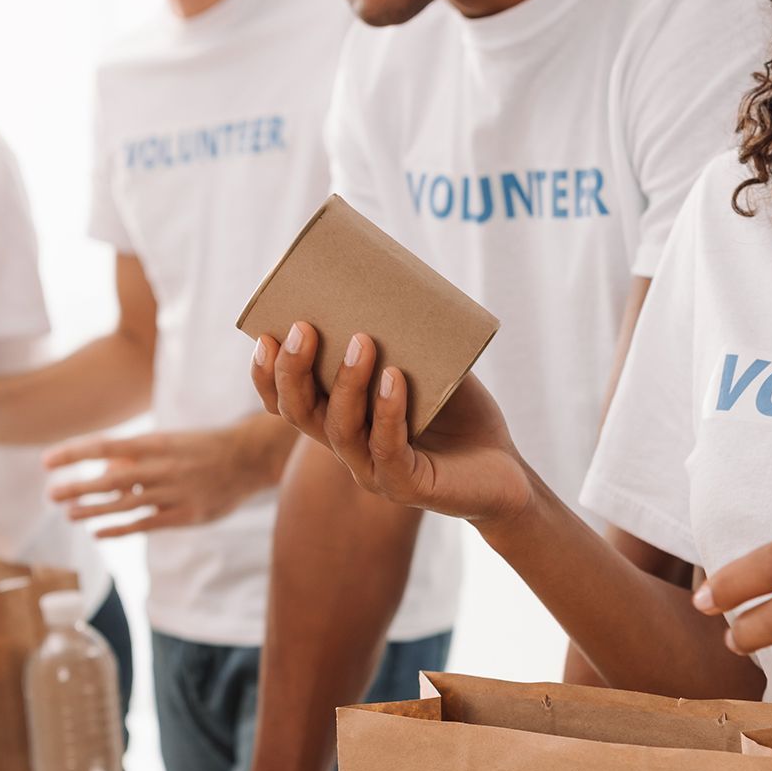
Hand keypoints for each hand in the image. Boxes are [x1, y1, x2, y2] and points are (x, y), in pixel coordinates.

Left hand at [43, 415, 292, 538]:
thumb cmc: (202, 448)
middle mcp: (162, 467)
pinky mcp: (186, 515)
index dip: (74, 453)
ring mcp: (174, 492)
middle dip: (77, 487)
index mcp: (156, 443)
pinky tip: (98, 532)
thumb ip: (137, 455)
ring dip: (93, 510)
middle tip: (50, 494)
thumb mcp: (169, 441)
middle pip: (110, 478)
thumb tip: (103, 467)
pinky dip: (120, 528)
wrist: (248, 459)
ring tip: (68, 514)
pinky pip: (146, 523)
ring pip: (125, 503)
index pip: (105, 446)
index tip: (47, 461)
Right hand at [251, 322, 530, 525]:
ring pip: (340, 430)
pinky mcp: (408, 487)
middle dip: (294, 371)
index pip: (288, 403)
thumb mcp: (427, 370)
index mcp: (342, 420)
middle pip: (301, 414)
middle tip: (303, 328)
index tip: (265, 335)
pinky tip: (394, 380)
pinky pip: (388, 449)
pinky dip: (388, 412)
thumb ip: (402, 339)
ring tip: (363, 342)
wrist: (506, 470)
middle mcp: (349, 449)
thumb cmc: (461, 416)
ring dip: (347, 383)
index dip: (267, 376)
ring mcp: (375, 471)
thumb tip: (388, 283)